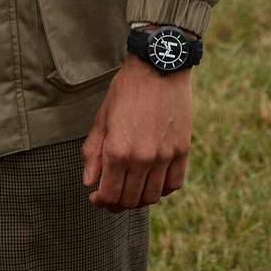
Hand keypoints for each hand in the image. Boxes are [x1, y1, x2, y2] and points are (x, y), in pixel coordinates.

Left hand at [81, 55, 191, 209]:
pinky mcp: (182, 150)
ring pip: (152, 196)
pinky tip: (152, 181)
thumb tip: (88, 182)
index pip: (109, 195)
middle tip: (111, 196)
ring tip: (131, 189)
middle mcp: (142, 158)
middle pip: (130, 200)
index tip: (96, 197)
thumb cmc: (126, 89)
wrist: (159, 67)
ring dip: (139, 199)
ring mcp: (165, 156)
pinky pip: (173, 184)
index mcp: (117, 150)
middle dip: (117, 203)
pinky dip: (162, 189)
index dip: (101, 202)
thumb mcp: (102, 117)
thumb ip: (93, 152)